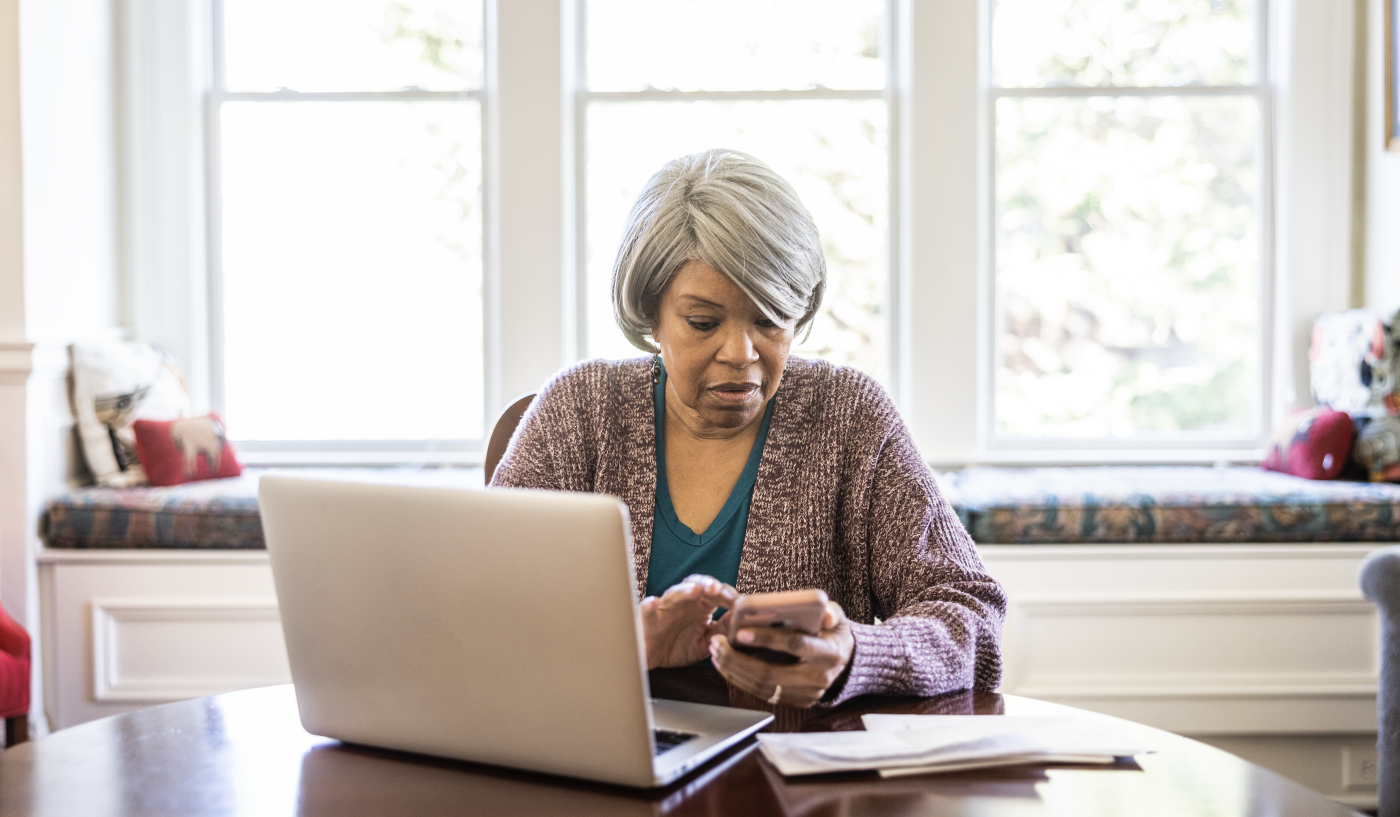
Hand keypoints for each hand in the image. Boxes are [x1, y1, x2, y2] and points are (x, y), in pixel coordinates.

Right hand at [639, 575, 737, 669]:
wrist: (653, 660)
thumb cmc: (679, 647)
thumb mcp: (707, 641)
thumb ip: (724, 629)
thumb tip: (747, 620)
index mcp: (701, 606)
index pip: (717, 593)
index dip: (728, 595)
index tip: (741, 603)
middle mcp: (684, 602)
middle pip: (697, 585)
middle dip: (708, 585)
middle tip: (717, 589)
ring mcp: (665, 608)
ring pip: (674, 593)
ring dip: (684, 590)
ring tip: (695, 590)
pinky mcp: (648, 619)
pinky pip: (647, 609)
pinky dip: (649, 605)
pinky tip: (653, 603)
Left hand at [709, 601, 854, 707]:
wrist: (844, 661)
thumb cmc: (832, 633)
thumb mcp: (836, 618)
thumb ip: (830, 611)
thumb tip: (825, 612)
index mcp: (828, 653)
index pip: (794, 645)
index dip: (767, 639)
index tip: (740, 632)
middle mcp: (818, 678)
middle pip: (771, 673)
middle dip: (738, 659)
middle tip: (717, 643)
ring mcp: (807, 694)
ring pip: (762, 686)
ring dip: (734, 670)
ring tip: (716, 651)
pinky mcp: (796, 702)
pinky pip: (763, 693)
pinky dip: (741, 679)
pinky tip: (726, 664)